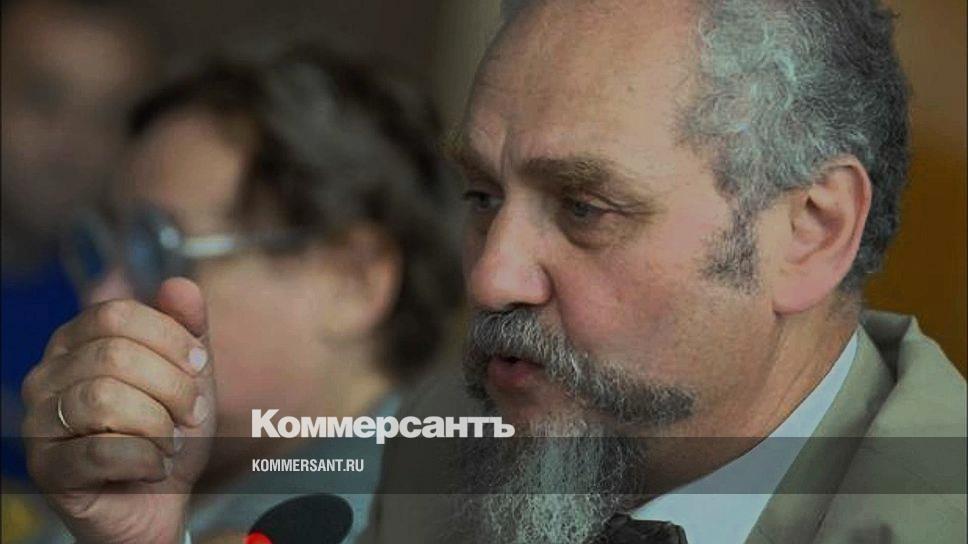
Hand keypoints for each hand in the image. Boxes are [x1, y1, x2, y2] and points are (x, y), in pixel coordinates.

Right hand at [22, 278, 215, 543]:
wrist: (163, 498)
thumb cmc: (170, 430)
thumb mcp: (190, 373)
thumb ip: (188, 328)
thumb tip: (179, 285)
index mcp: (77, 341)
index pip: (116, 315)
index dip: (169, 339)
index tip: (200, 367)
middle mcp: (47, 376)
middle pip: (113, 356)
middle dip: (172, 387)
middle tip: (191, 414)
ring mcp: (39, 423)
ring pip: (104, 400)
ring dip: (158, 425)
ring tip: (170, 442)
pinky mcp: (48, 470)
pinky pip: (100, 452)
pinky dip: (146, 460)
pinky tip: (155, 467)